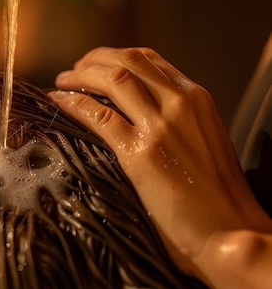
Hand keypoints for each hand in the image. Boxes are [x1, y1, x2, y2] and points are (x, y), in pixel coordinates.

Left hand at [49, 47, 271, 276]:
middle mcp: (180, 104)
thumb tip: (141, 116)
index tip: (94, 64)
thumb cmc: (217, 196)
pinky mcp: (140, 153)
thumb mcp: (204, 141)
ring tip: (61, 82)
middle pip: (127, 62)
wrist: (230, 231)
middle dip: (93, 60)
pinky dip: (73, 103)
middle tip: (73, 70)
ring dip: (80, 76)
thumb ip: (178, 122)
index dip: (115, 57)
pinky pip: (98, 116)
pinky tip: (59, 101)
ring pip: (112, 80)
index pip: (150, 60)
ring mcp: (160, 126)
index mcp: (197, 99)